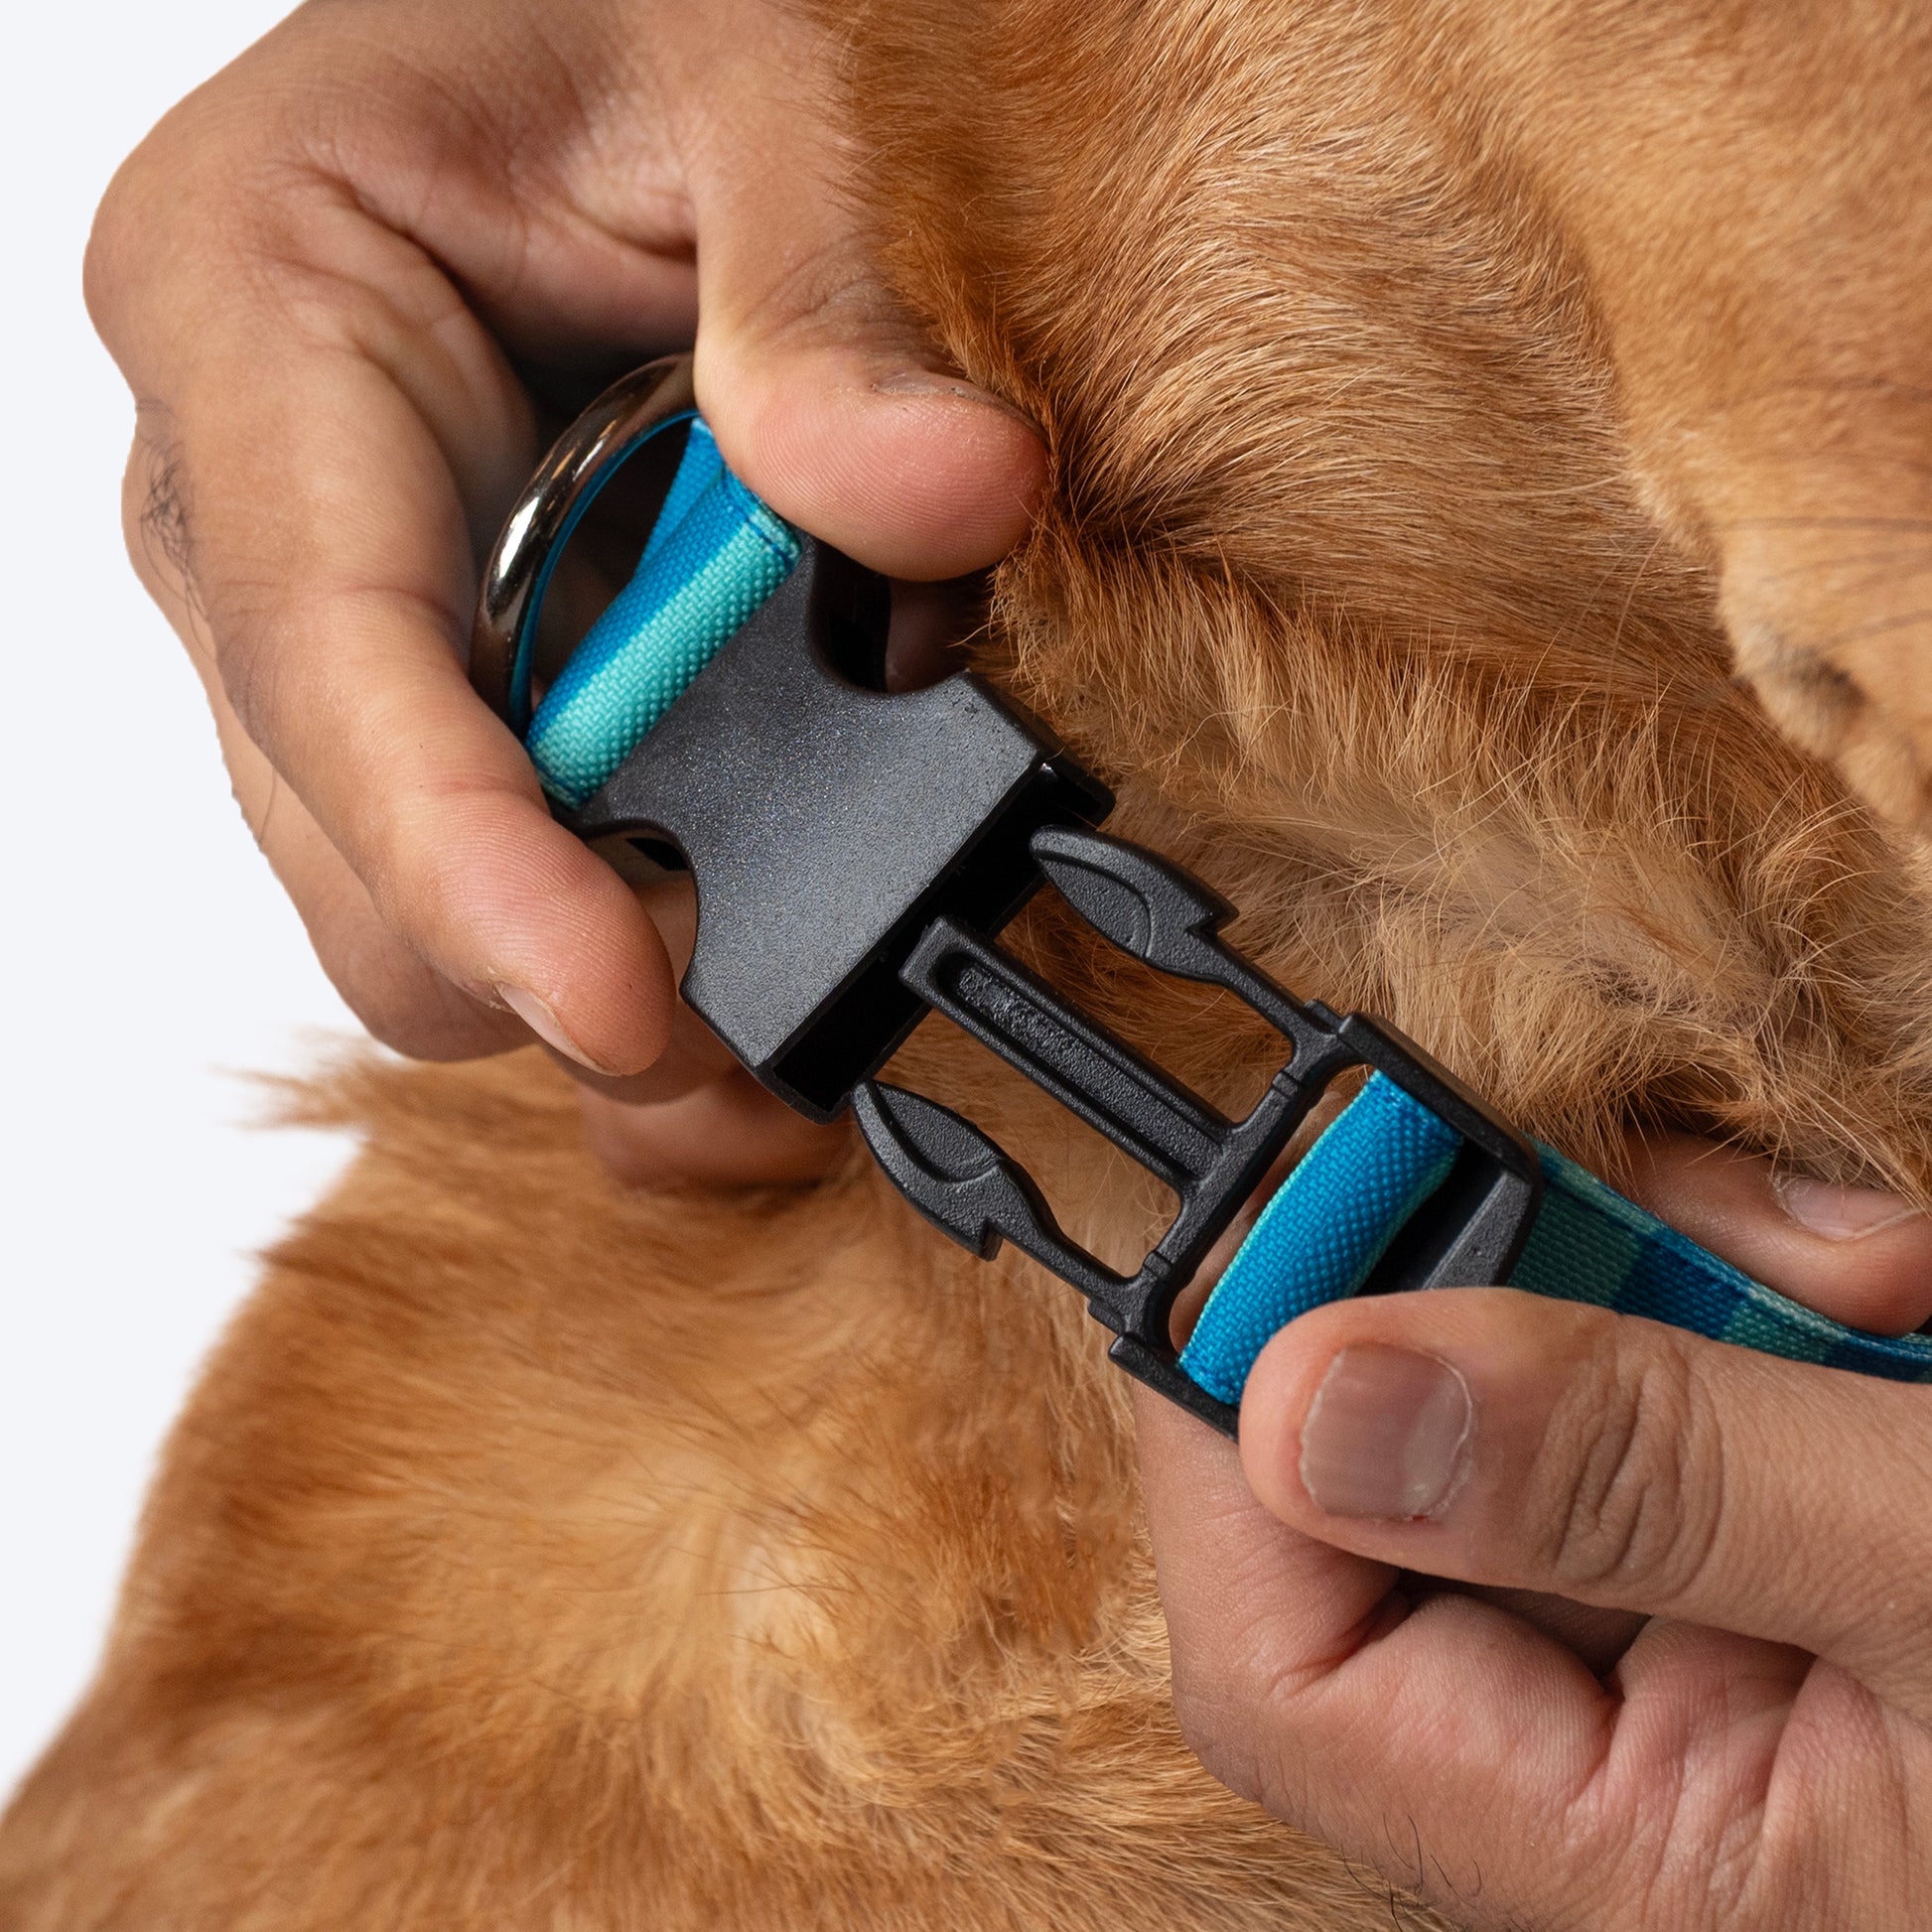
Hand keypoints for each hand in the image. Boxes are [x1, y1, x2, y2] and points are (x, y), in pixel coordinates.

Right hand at [86, 0, 1042, 1186]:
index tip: (630, 1011)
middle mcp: (242, 497)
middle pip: (351, 846)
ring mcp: (309, 605)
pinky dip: (613, 889)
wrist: (563, 24)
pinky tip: (731, 862)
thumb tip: (946, 505)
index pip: (337, 661)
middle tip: (790, 961)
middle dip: (557, 942)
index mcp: (256, 305)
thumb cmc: (607, 13)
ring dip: (605, 925)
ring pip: (405, 889)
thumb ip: (829, 302)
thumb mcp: (750, 82)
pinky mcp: (399, 668)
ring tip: (791, 895)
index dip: (475, 872)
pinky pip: (478, 852)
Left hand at [1138, 1135, 1931, 1927]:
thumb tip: (1304, 1402)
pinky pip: (1677, 1397)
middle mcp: (1636, 1765)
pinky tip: (1891, 1295)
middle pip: (1408, 1482)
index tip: (1285, 1221)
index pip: (1282, 1665)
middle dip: (1512, 1288)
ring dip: (1682, 1275)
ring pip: (1546, 1404)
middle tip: (1663, 1205)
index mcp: (1643, 1854)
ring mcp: (1702, 1654)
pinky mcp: (1772, 1562)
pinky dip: (1762, 1307)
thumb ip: (1637, 1482)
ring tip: (1865, 1274)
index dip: (1230, 1429)